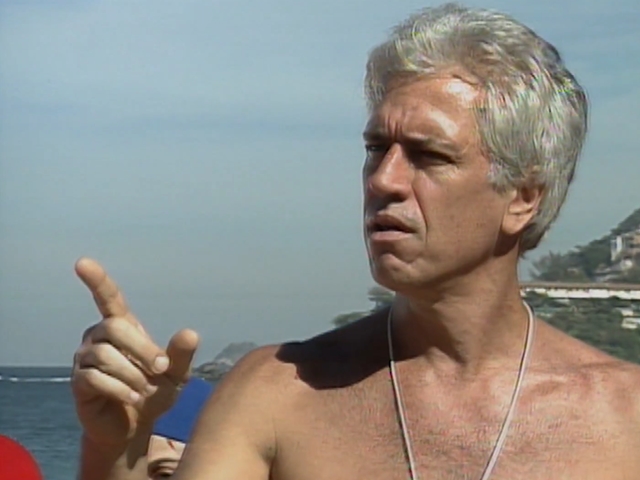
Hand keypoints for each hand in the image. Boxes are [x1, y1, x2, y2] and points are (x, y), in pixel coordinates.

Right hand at [71, 258, 198, 447]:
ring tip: (145, 390)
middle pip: (114, 328)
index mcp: (122, 327)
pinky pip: (94, 378)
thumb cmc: (155, 391)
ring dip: (131, 373)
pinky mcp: (78, 382)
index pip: (107, 297)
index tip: (82, 263)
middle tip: (162, 368)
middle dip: (142, 348)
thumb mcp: (176, 374)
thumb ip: (182, 354)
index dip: (96, 280)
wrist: (135, 425)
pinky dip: (118, 388)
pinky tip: (132, 397)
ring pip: (104, 354)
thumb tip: (191, 333)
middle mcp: (98, 336)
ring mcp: (85, 358)